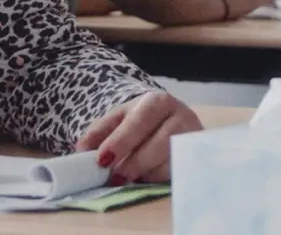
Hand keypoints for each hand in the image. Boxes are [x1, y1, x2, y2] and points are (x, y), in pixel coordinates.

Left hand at [75, 90, 203, 182]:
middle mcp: (181, 117)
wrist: (173, 121)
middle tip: (114, 177)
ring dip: (146, 174)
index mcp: (158, 102)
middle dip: (134, 163)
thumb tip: (81, 150)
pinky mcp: (198, 158)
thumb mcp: (119, 119)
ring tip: (128, 178)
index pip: (140, 120)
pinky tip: (145, 178)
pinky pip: (178, 173)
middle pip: (160, 143)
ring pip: (170, 161)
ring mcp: (193, 139)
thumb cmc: (142, 122)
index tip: (102, 160)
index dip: (121, 141)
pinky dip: (158, 179)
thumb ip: (99, 132)